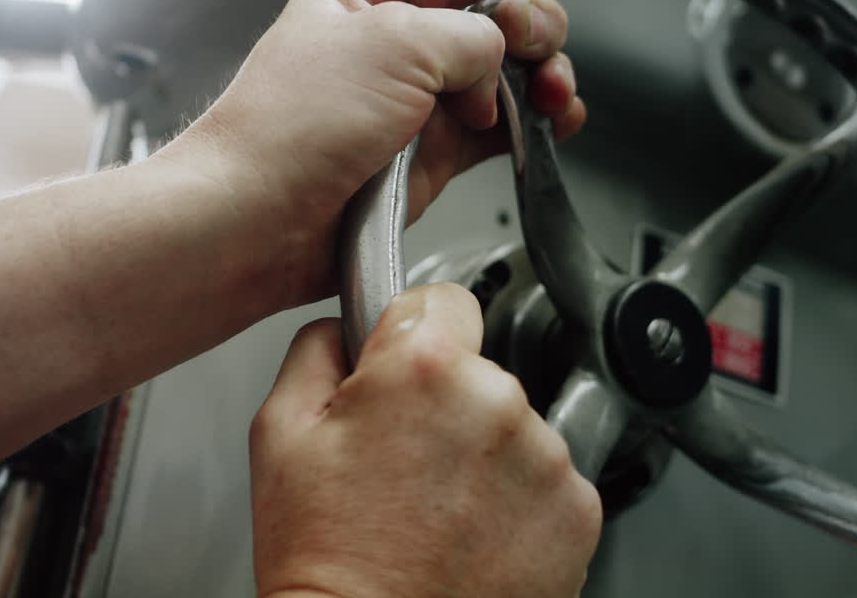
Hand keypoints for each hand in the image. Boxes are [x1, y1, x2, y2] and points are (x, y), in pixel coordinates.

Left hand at [152, 0, 583, 307]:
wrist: (263, 220)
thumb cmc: (292, 127)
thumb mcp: (390, 42)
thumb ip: (466, 33)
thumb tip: (499, 56)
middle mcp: (395, 40)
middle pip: (490, 4)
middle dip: (523, 18)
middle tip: (521, 45)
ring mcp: (419, 99)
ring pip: (507, 67)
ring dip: (542, 70)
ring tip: (548, 91)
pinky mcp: (436, 154)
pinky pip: (503, 127)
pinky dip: (538, 122)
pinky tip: (556, 119)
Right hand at [250, 283, 600, 597]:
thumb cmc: (325, 556)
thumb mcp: (278, 434)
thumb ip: (315, 350)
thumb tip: (343, 325)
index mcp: (424, 367)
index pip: (443, 299)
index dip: (414, 332)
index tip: (403, 368)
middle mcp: (497, 400)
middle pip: (478, 370)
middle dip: (445, 402)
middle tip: (402, 464)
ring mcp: (546, 456)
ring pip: (514, 427)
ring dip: (484, 455)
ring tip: (435, 510)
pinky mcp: (578, 510)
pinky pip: (547, 481)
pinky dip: (518, 502)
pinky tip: (473, 535)